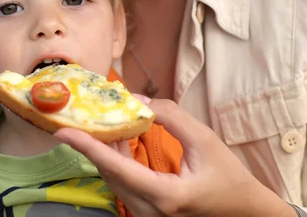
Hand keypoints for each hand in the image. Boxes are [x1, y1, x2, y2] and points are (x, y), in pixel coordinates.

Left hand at [54, 97, 295, 216]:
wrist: (242, 211)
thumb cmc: (227, 176)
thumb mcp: (204, 140)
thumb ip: (171, 117)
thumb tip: (137, 101)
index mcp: (164, 195)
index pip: (116, 168)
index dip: (87, 148)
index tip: (63, 132)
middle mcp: (148, 210)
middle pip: (108, 173)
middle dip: (91, 143)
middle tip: (76, 116)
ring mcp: (145, 214)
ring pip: (112, 179)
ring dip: (102, 150)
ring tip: (93, 120)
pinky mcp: (145, 211)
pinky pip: (121, 182)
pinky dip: (114, 159)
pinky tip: (113, 136)